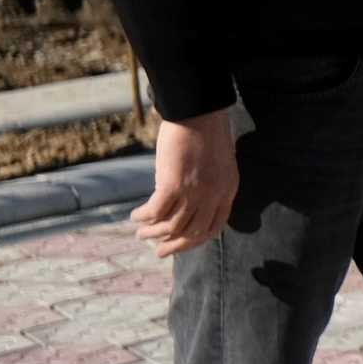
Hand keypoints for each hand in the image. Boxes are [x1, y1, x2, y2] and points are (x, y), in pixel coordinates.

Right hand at [130, 112, 238, 256]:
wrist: (198, 112)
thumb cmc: (206, 132)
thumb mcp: (219, 164)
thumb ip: (211, 185)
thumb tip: (191, 203)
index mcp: (227, 191)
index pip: (214, 227)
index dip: (195, 240)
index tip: (180, 245)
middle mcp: (213, 195)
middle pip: (193, 233)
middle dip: (174, 245)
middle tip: (158, 251)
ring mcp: (194, 191)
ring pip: (172, 226)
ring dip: (154, 233)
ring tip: (141, 234)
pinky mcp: (173, 184)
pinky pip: (155, 211)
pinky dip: (144, 217)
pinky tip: (135, 216)